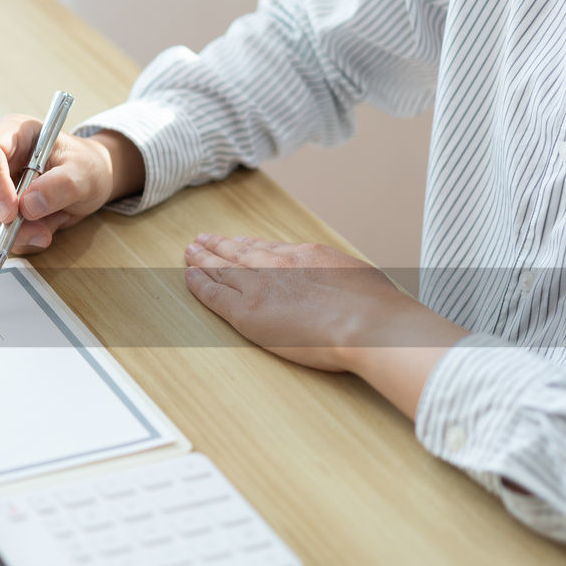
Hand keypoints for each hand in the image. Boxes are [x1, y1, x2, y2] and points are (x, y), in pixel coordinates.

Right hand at [0, 115, 142, 252]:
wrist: (90, 180)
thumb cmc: (87, 166)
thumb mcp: (85, 172)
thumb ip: (62, 185)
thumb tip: (28, 206)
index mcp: (14, 133)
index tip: (11, 213)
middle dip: (6, 222)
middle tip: (41, 235)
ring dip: (20, 231)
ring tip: (53, 220)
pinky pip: (0, 232)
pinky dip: (23, 237)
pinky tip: (45, 224)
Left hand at [183, 233, 469, 415]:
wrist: (369, 325)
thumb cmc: (376, 310)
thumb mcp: (358, 278)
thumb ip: (339, 278)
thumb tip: (343, 286)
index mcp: (307, 255)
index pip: (268, 248)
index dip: (248, 245)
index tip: (236, 242)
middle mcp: (278, 265)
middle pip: (240, 252)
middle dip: (219, 246)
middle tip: (201, 241)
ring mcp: (260, 286)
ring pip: (222, 269)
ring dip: (203, 259)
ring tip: (189, 253)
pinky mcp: (247, 312)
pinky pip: (214, 294)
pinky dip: (199, 284)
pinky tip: (189, 278)